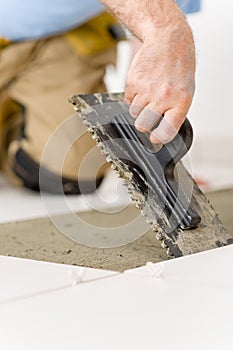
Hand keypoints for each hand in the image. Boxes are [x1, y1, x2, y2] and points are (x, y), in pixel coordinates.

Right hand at [125, 19, 195, 143]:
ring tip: (148, 94)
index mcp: (180, 102)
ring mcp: (146, 89)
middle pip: (143, 125)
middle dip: (144, 124)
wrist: (168, 40)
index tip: (155, 138)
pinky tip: (143, 86)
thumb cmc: (179, 67)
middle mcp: (163, 97)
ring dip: (138, 108)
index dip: (158, 138)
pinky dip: (133, 96)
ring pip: (133, 113)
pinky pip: (127, 100)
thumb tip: (160, 131)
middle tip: (149, 114)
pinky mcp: (133, 82)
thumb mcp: (186, 91)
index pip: (166, 131)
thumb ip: (174, 112)